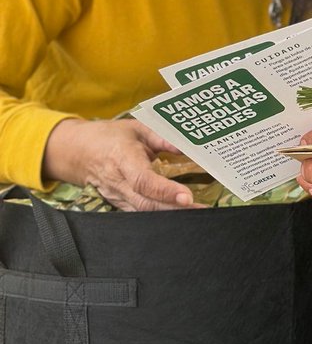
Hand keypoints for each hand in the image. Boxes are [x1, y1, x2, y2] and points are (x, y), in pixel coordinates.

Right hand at [42, 117, 201, 211]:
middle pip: (147, 203)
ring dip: (170, 215)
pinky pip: (140, 213)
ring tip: (197, 214)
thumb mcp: (136, 128)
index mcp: (122, 159)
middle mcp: (118, 183)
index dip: (165, 191)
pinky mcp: (119, 204)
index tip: (187, 197)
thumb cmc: (109, 137)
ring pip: (144, 212)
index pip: (144, 181)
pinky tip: (178, 215)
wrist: (77, 152)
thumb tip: (185, 146)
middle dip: (175, 209)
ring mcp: (117, 197)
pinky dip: (159, 215)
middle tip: (202, 210)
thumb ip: (162, 137)